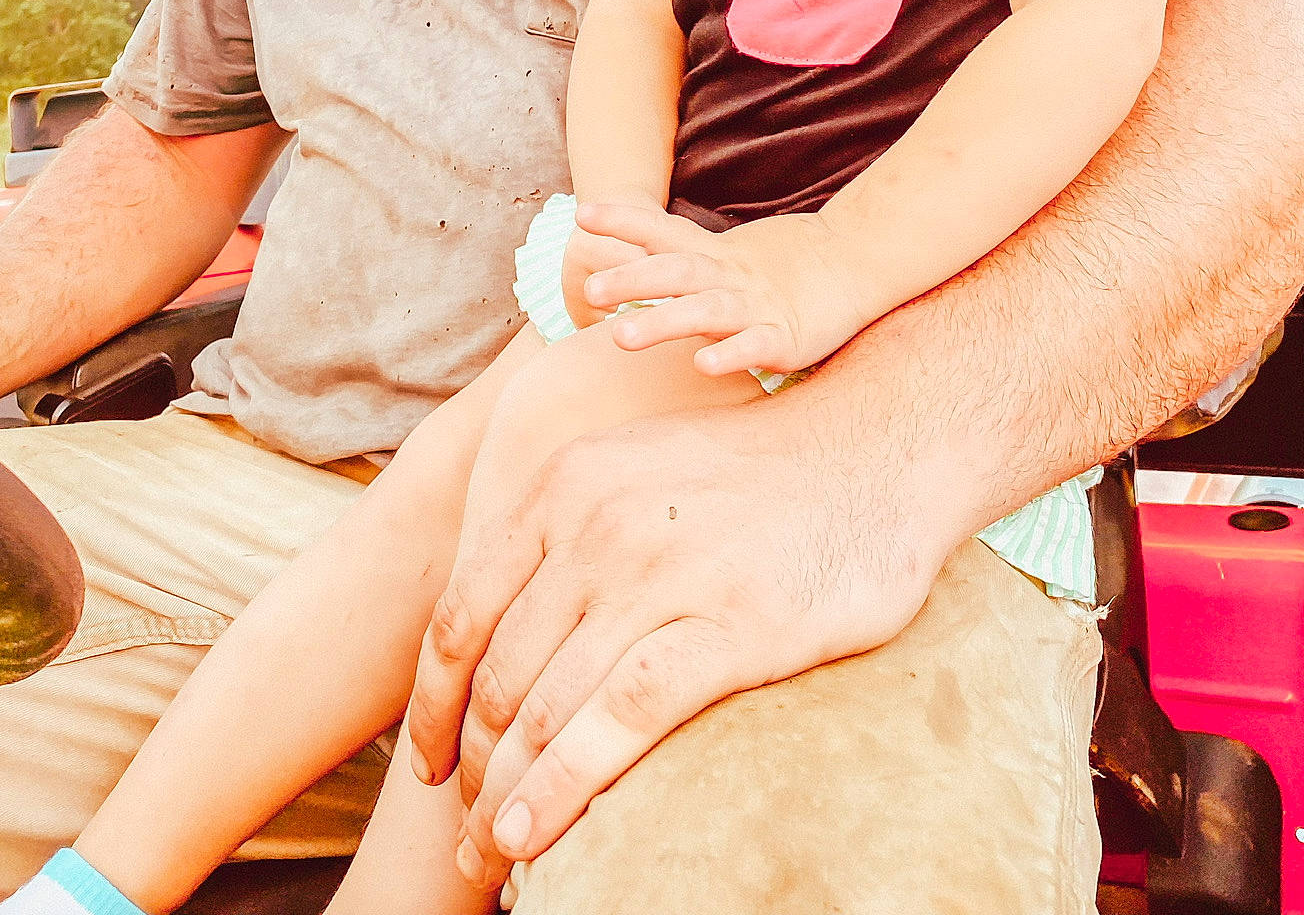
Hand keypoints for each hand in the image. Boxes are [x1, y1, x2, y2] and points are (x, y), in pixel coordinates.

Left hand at [407, 381, 954, 890]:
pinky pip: (622, 721)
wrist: (872, 451)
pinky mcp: (730, 625)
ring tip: (492, 852)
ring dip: (506, 794)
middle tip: (464, 829)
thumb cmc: (756, 475)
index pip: (464, 613)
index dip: (435, 701)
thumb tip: (512, 624)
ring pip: (550, 707)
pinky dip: (565, 785)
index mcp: (567, 484)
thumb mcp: (637, 467)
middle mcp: (599, 524)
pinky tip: (534, 833)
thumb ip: (571, 529)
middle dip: (473, 765)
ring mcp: (663, 573)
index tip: (431, 760)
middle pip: (502, 675)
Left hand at [572, 198, 858, 376]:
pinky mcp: (786, 338)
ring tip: (619, 335)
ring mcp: (757, 307)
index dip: (624, 221)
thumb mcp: (727, 255)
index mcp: (714, 256)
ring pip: (704, 312)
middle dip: (631, 279)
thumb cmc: (785, 266)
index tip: (581, 214)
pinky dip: (729, 354)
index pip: (664, 232)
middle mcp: (729, 278)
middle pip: (675, 274)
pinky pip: (754, 346)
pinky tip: (702, 365)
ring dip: (661, 322)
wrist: (859, 261)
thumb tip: (627, 255)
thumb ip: (682, 256)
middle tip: (589, 289)